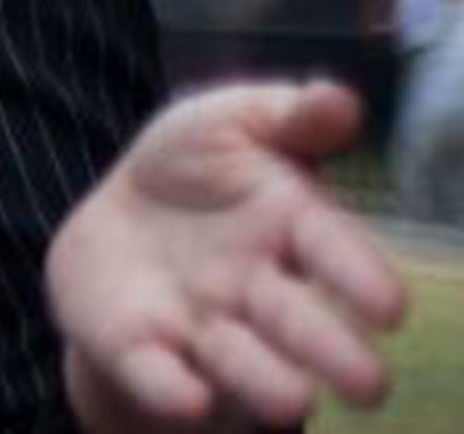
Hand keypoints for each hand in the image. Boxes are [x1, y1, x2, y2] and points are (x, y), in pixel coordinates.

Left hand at [47, 81, 406, 430]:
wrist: (113, 218)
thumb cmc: (192, 168)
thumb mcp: (230, 122)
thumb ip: (287, 115)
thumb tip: (341, 99)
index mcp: (290, 227)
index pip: (334, 251)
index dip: (361, 278)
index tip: (388, 306)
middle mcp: (256, 291)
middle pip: (300, 325)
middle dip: (333, 354)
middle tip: (368, 386)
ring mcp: (200, 325)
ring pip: (242, 363)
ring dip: (267, 382)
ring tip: (295, 403)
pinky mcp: (141, 350)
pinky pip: (156, 374)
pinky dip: (169, 388)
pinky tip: (184, 394)